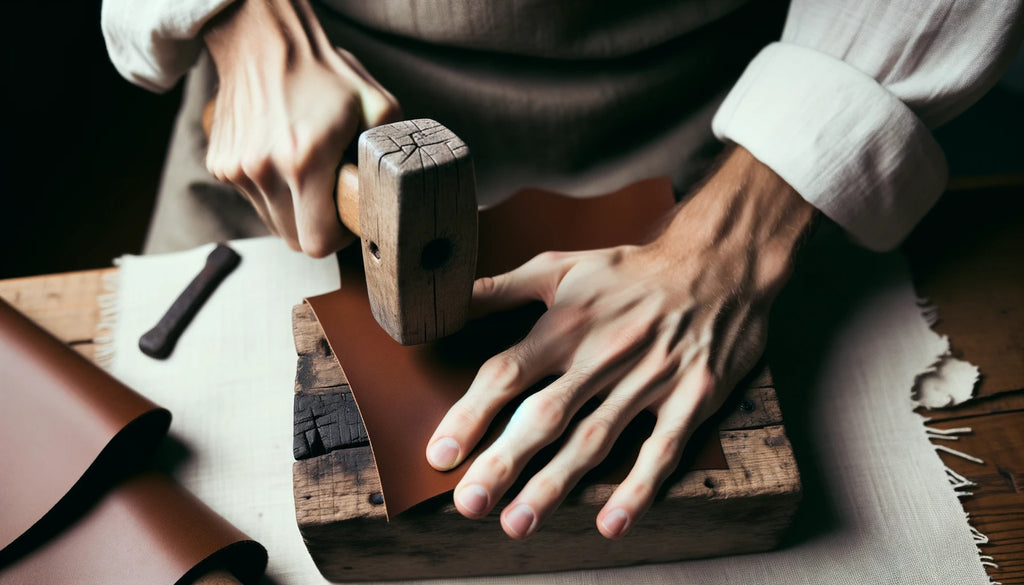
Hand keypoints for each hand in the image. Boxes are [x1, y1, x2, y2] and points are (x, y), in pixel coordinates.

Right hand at [203, 0, 400, 256]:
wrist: (264, 41)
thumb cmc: (324, 73)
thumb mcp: (377, 106)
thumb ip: (391, 151)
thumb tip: (399, 190)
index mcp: (303, 161)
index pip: (319, 242)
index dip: (340, 236)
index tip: (347, 214)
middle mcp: (263, 170)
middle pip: (295, 240)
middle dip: (318, 226)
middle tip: (332, 193)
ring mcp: (236, 170)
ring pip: (274, 222)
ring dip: (294, 208)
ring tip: (308, 169)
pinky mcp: (220, 166)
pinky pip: (254, 199)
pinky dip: (272, 190)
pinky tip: (284, 156)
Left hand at [425, 147, 817, 538]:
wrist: (718, 262)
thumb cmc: (631, 270)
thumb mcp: (562, 266)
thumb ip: (502, 287)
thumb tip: (448, 299)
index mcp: (565, 325)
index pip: (507, 373)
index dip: (470, 415)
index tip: (439, 455)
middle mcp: (603, 355)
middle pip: (546, 415)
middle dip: (504, 461)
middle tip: (471, 503)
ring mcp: (649, 379)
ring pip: (596, 438)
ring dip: (556, 483)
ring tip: (519, 523)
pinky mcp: (692, 396)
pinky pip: (662, 448)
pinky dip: (638, 487)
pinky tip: (611, 522)